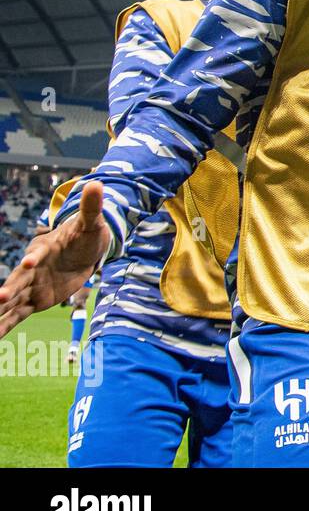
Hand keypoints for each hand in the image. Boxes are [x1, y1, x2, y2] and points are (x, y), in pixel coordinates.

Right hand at [0, 181, 111, 336]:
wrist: (83, 251)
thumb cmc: (85, 235)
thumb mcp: (90, 222)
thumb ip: (91, 207)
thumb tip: (98, 183)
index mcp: (44, 250)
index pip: (37, 254)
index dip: (33, 259)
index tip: (29, 263)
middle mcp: (31, 270)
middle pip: (17, 281)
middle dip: (7, 290)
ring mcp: (30, 286)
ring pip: (12, 303)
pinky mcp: (33, 301)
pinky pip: (16, 316)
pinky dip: (4, 327)